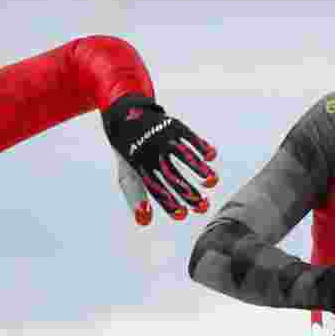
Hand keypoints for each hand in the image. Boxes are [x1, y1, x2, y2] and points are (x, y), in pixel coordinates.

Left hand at [103, 94, 217, 223]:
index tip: (181, 216)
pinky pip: (187, 136)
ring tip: (212, 182)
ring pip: (181, 154)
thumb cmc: (129, 151)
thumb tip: (144, 222)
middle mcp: (150, 151)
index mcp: (138, 165)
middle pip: (170, 174)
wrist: (122, 113)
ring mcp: (162, 137)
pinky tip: (212, 156)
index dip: (168, 202)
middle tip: (203, 208)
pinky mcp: (172, 125)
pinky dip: (199, 145)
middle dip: (187, 191)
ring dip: (197, 168)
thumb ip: (136, 196)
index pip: (154, 187)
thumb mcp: (127, 172)